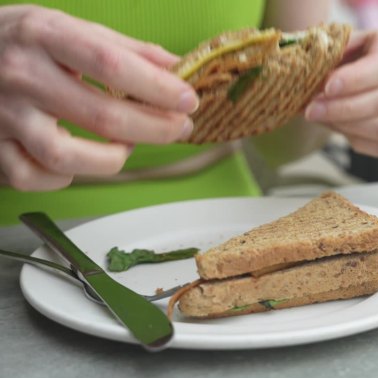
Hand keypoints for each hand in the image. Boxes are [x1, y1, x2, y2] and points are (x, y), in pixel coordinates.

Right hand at [0, 5, 198, 190]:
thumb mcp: (67, 28)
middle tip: (178, 128)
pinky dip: (67, 176)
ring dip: (112, 158)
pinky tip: (81, 160)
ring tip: (127, 146)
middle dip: (155, 128)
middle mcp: (21, 75)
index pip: (113, 65)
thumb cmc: (19, 42)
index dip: (158, 88)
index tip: (188, 99)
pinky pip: (37, 177)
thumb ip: (125, 49)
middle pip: (102, 116)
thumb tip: (177, 68)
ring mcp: (3, 115)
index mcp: (44, 35)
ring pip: (67, 157)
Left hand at [304, 28, 377, 156]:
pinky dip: (356, 140)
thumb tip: (321, 81)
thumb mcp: (324, 48)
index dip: (355, 79)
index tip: (327, 87)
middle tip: (311, 109)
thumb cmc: (327, 58)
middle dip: (342, 108)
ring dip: (347, 125)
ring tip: (320, 116)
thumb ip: (324, 59)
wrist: (326, 75)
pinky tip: (335, 126)